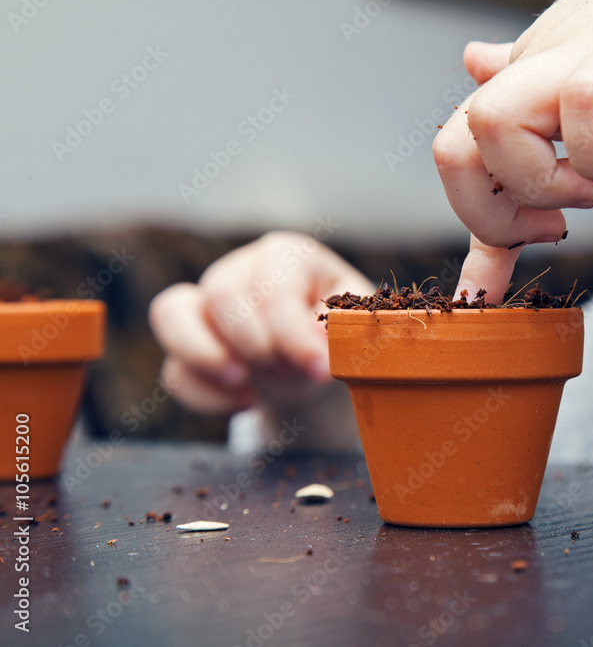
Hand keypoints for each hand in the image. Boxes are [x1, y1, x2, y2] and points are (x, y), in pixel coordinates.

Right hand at [149, 231, 373, 414]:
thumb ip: (344, 327)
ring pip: (171, 314)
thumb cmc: (337, 335)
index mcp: (285, 256)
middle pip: (221, 296)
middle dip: (257, 346)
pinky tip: (245, 403)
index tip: (320, 370)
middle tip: (288, 371)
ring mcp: (204, 303)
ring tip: (245, 383)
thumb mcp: (355, 326)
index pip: (274, 290)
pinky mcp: (186, 345)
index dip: (294, 336)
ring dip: (207, 357)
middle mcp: (238, 270)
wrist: (318, 364)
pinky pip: (172, 368)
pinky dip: (204, 394)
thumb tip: (317, 338)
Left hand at [434, 0, 592, 301]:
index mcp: (526, 77)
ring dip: (543, 185)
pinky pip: (581, 116)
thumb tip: (473, 63)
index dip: (472, 227)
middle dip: (493, 218)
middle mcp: (535, 66)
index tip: (487, 289)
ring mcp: (572, 59)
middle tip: (555, 226)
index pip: (461, 152)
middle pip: (449, 149)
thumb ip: (536, 89)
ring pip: (491, 127)